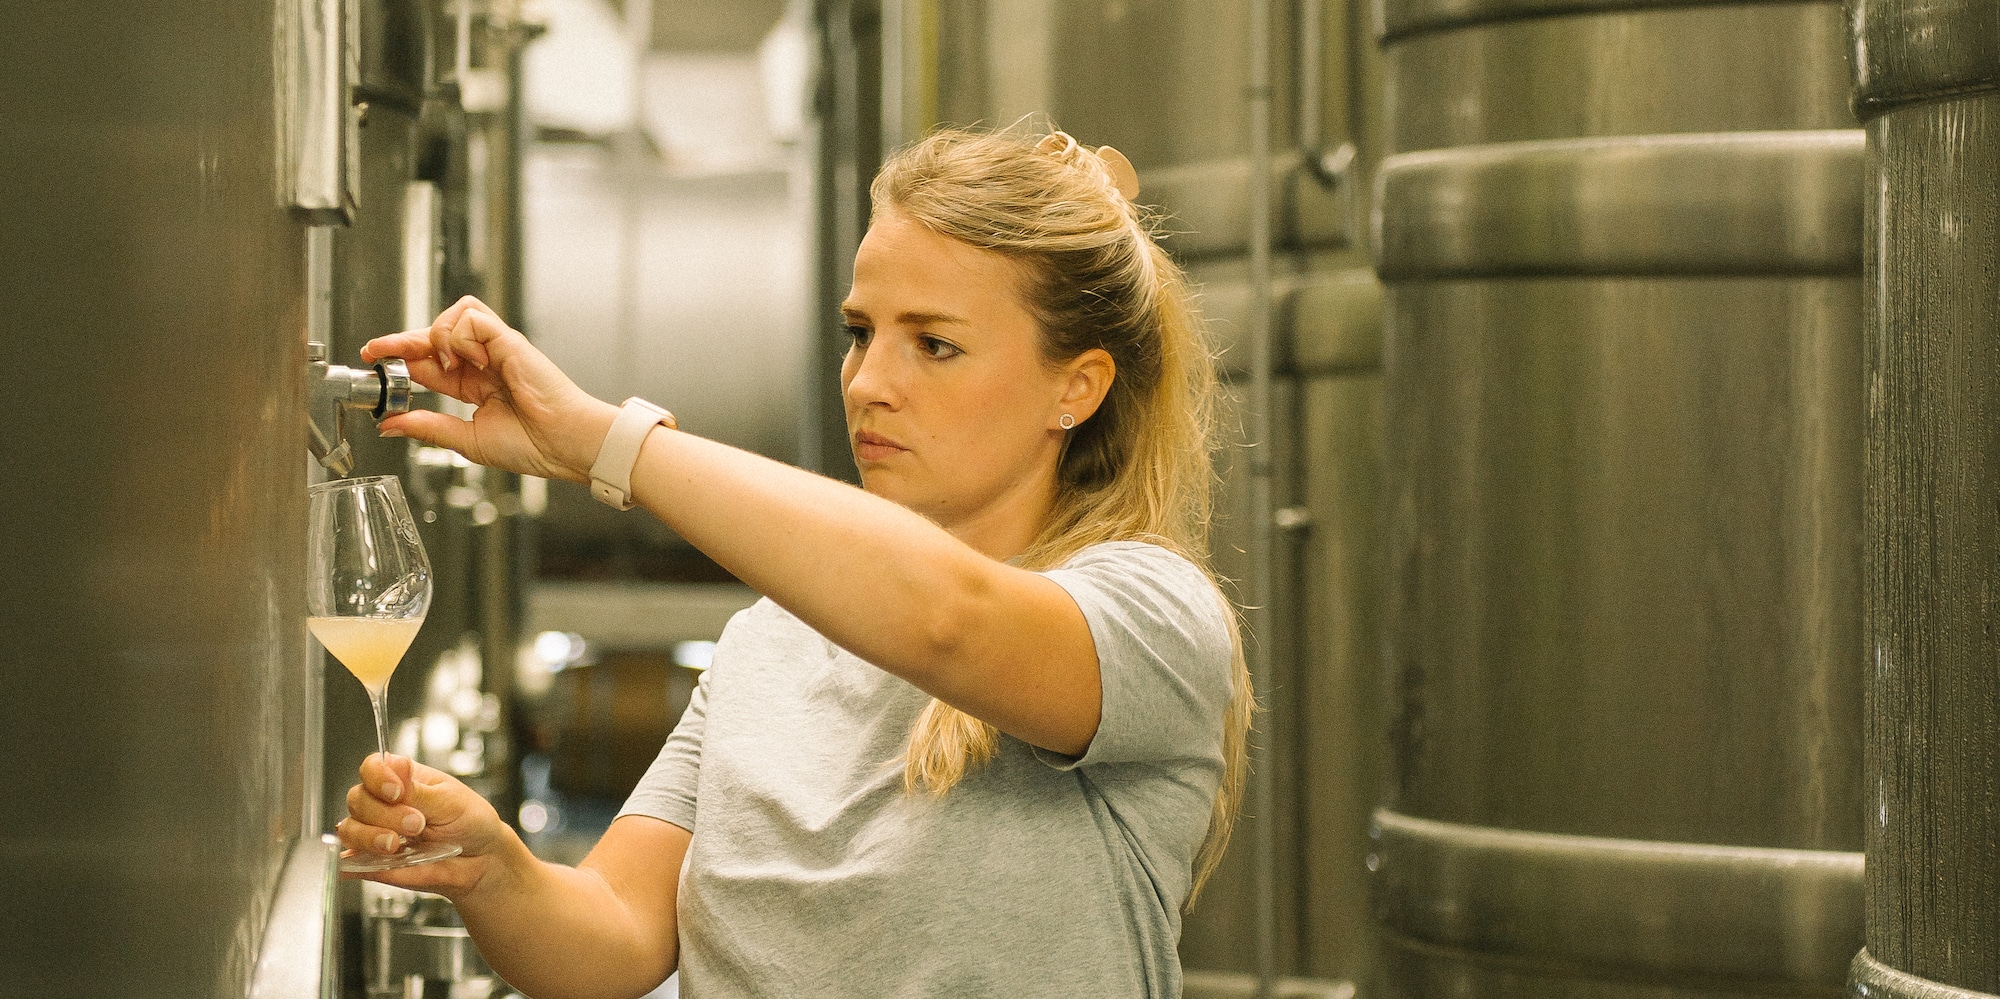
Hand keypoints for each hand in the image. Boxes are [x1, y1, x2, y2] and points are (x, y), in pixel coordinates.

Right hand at [337, 753, 517, 898]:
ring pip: (350, 829)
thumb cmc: (469, 823)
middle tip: (417, 824)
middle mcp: (383, 804)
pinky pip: (349, 862)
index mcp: (402, 779)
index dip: (378, 777)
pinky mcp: (373, 861)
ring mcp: (376, 833)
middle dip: (386, 814)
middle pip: (357, 799)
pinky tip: (370, 860)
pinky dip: (351, 862)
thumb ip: (417, 790)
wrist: (481, 860)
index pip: (372, 767)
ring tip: (398, 845)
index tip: (396, 792)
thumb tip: (395, 766)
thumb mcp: (450, 801)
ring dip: (371, 837)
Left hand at [361, 296, 620, 482]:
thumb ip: (429, 427)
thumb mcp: (466, 440)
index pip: (429, 361)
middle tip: (379, 350)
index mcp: (475, 385)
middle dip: (403, 340)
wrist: (563, 443)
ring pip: (456, 313)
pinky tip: (471, 361)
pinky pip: (473, 317)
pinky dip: (462, 336)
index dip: (399, 358)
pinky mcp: (509, 340)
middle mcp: (484, 362)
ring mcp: (497, 348)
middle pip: (435, 331)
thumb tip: (391, 424)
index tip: (373, 358)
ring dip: (439, 336)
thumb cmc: (532, 445)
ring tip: (446, 364)